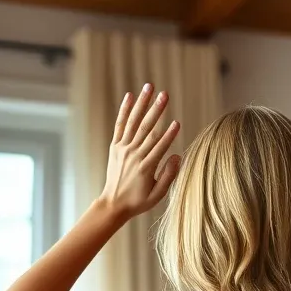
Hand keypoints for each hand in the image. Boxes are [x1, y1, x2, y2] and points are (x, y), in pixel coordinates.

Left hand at [100, 84, 180, 218]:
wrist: (113, 204)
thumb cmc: (138, 201)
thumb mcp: (157, 195)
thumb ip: (168, 176)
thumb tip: (177, 157)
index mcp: (145, 167)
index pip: (159, 147)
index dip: (169, 135)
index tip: (177, 122)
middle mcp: (133, 155)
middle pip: (147, 129)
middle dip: (157, 110)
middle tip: (165, 94)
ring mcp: (123, 149)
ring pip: (134, 122)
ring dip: (143, 103)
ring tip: (150, 87)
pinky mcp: (115, 146)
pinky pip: (120, 125)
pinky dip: (124, 110)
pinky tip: (130, 96)